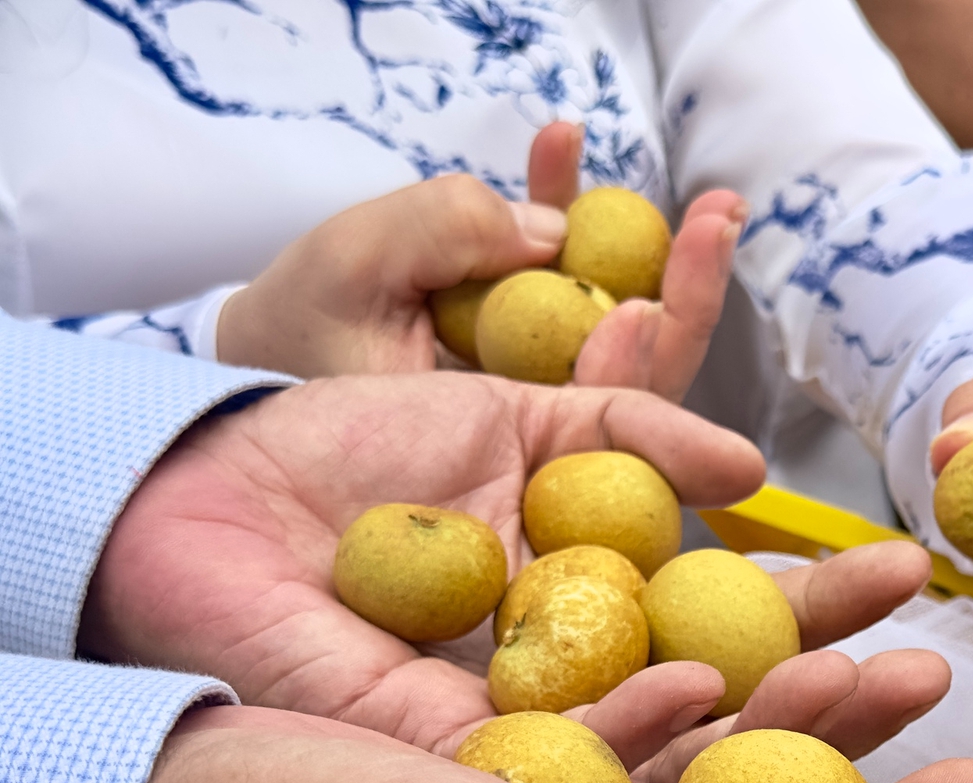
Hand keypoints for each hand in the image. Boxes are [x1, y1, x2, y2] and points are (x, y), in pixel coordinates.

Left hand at [82, 371, 932, 762]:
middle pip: (736, 703)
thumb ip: (632, 423)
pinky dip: (655, 740)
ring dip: (795, 728)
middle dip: (841, 685)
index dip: (829, 616)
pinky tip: (715, 700)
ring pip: (689, 763)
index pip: (738, 627)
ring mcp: (535, 764)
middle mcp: (581, 700)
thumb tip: (747, 468)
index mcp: (597, 617)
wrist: (194, 507)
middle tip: (939, 673)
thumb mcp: (513, 410)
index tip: (914, 587)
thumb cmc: (342, 455)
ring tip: (899, 691)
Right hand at [214, 122, 741, 401]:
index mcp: (507, 452)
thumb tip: (551, 228)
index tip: (642, 305)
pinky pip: (556, 271)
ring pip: (610, 321)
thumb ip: (439, 238)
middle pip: (637, 377)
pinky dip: (560, 207)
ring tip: (688, 186)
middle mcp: (536, 427)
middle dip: (683, 296)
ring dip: (647, 248)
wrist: (254, 359)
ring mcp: (531, 376)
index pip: (600, 425)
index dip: (634, 369)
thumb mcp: (348, 279)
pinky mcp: (512, 327)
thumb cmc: (290, 334)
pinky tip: (559, 140)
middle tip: (717, 218)